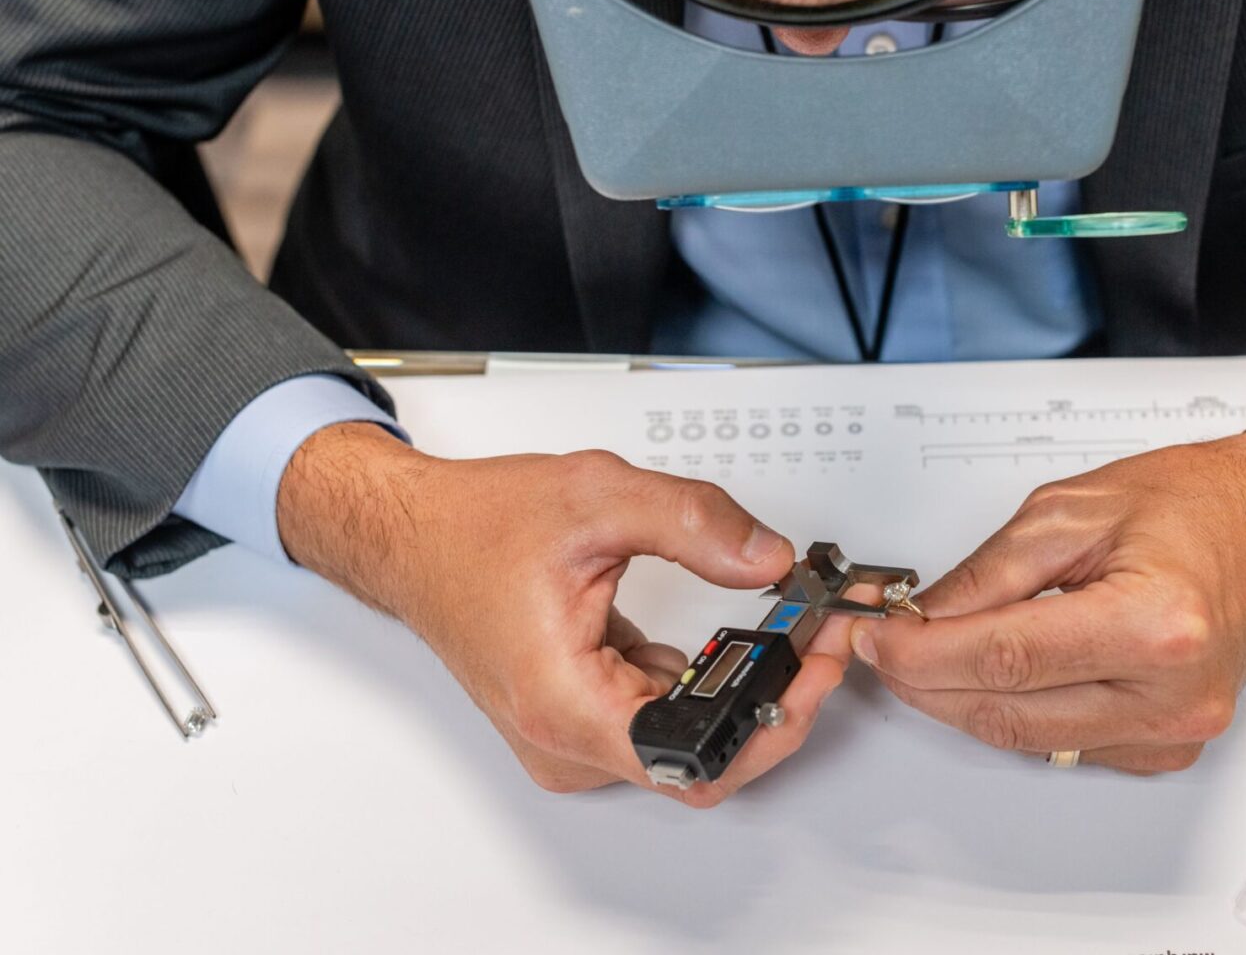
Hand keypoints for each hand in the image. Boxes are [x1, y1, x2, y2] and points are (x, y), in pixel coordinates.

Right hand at [276, 423, 855, 805]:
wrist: (413, 534)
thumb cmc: (475, 526)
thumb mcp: (597, 498)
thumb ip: (694, 523)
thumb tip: (767, 557)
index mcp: (566, 704)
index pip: (698, 763)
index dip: (773, 721)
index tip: (814, 667)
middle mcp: (567, 739)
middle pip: (704, 760)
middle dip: (776, 700)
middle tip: (817, 637)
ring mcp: (572, 735)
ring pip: (688, 741)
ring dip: (745, 690)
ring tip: (785, 630)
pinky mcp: (580, 718)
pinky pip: (663, 717)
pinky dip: (706, 681)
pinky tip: (731, 639)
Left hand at [849, 413, 1245, 773]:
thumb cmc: (1192, 504)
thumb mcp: (1072, 510)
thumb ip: (988, 573)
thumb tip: (922, 618)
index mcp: (1155, 624)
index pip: (1005, 657)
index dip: (923, 653)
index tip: (875, 638)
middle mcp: (1171, 693)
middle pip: (1008, 710)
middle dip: (927, 681)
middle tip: (884, 647)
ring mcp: (1173, 729)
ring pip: (1027, 736)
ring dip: (962, 700)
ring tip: (926, 653)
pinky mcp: (1167, 746)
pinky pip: (1064, 742)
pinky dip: (1016, 710)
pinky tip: (994, 671)